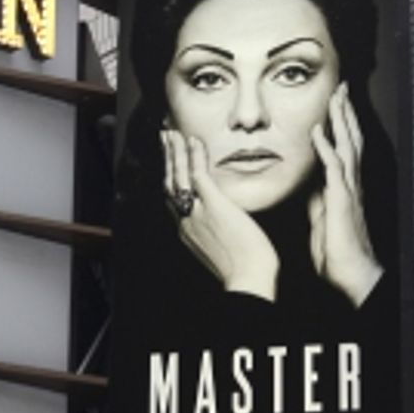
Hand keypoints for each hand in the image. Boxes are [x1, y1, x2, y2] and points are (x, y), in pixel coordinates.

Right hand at [161, 129, 278, 301]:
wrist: (249, 279)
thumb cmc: (246, 269)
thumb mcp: (222, 249)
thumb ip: (217, 233)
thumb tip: (227, 223)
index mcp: (188, 232)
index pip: (175, 199)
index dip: (171, 178)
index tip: (171, 163)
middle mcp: (186, 221)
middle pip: (170, 184)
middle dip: (167, 160)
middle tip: (165, 138)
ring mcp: (197, 213)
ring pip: (178, 176)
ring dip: (175, 152)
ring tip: (172, 133)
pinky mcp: (213, 205)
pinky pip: (198, 175)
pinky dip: (194, 155)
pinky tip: (193, 140)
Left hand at [308, 83, 382, 308]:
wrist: (351, 276)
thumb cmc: (338, 253)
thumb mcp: (323, 221)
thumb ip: (319, 202)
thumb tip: (311, 187)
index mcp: (345, 187)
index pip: (344, 147)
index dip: (341, 124)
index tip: (336, 102)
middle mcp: (351, 184)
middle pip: (351, 139)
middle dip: (345, 112)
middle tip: (341, 87)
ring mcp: (348, 191)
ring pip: (347, 146)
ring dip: (341, 120)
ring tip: (336, 96)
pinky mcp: (342, 201)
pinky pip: (334, 169)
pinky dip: (325, 148)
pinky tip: (317, 131)